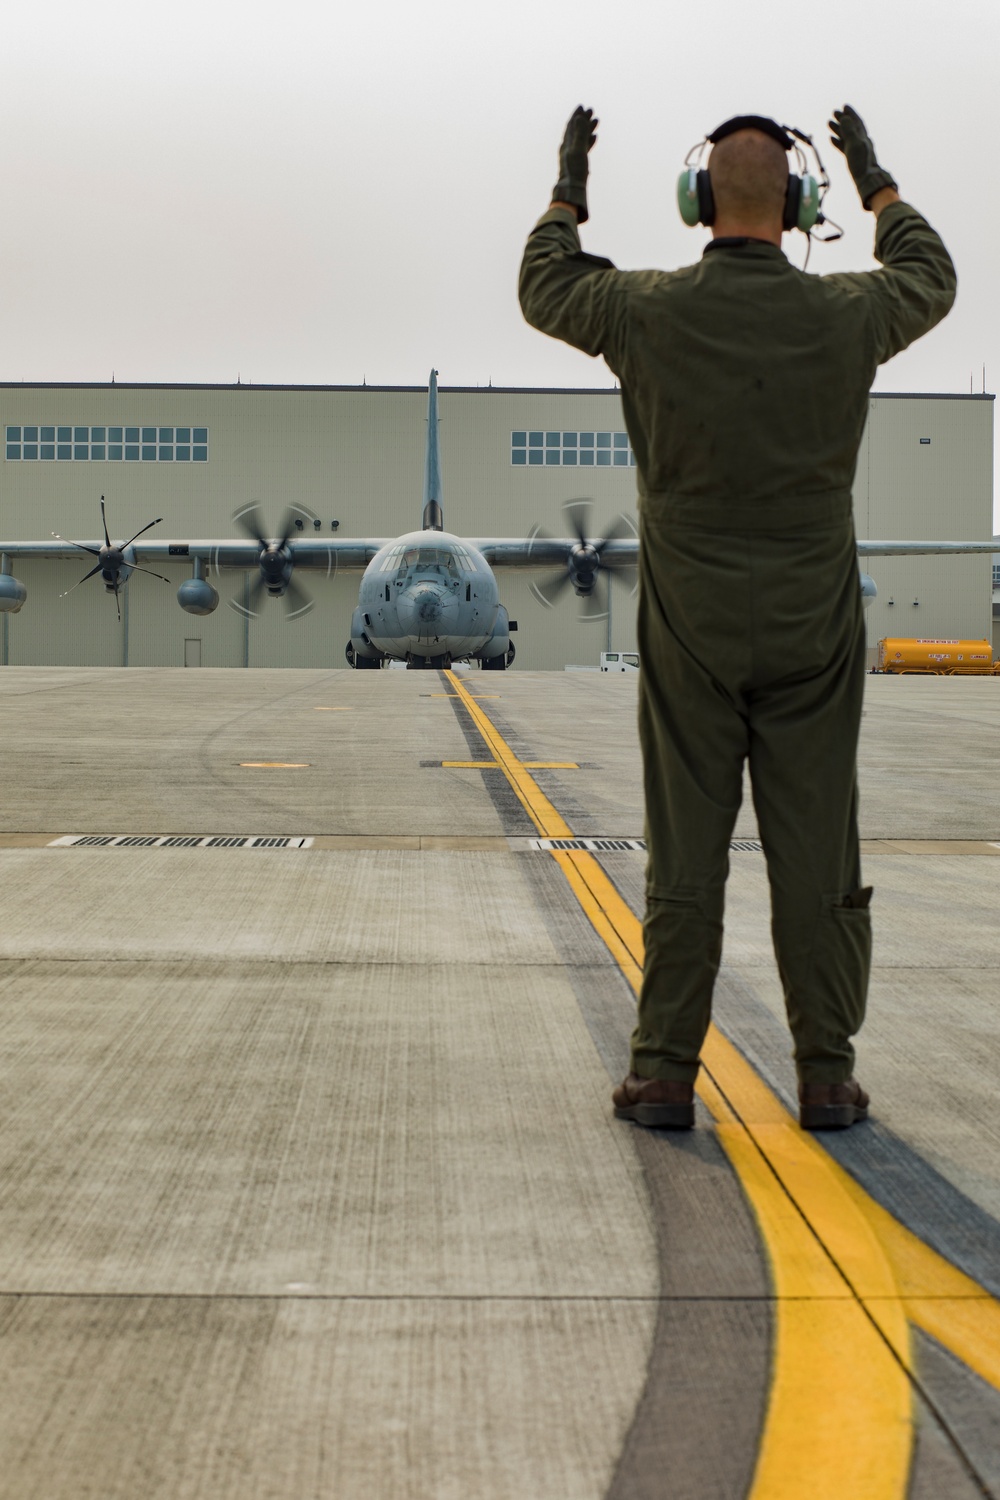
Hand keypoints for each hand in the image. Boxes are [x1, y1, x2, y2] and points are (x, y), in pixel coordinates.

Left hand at [553, 105, 597, 223]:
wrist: (573, 190)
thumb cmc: (574, 171)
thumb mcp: (577, 149)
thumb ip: (579, 133)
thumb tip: (579, 117)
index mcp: (566, 144)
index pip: (571, 126)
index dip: (576, 116)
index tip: (581, 107)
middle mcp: (568, 148)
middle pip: (576, 130)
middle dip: (583, 119)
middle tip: (591, 110)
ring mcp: (573, 155)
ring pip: (581, 138)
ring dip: (588, 128)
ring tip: (596, 121)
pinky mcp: (578, 163)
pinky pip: (584, 147)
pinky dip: (589, 140)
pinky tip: (594, 138)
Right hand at [829, 104, 897, 209]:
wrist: (867, 180)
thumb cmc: (862, 163)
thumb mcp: (855, 144)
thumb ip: (849, 131)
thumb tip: (845, 118)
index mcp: (863, 137)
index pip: (856, 121)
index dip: (851, 113)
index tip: (844, 106)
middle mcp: (860, 141)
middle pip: (850, 127)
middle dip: (843, 119)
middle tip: (834, 113)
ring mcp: (856, 150)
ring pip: (845, 136)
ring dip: (838, 129)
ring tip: (829, 123)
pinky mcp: (852, 158)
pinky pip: (843, 146)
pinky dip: (837, 141)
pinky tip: (831, 139)